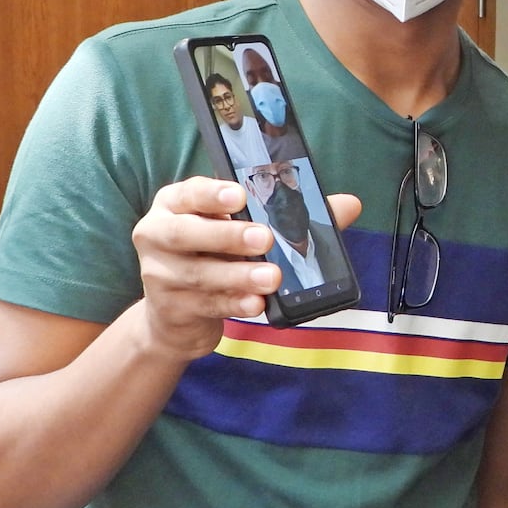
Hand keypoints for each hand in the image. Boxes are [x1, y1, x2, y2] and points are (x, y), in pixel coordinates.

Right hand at [130, 177, 360, 361]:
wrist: (176, 315)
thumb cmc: (218, 255)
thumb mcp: (244, 228)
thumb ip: (292, 214)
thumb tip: (349, 205)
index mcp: (176, 203)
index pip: (189, 192)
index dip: (213, 194)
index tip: (240, 195)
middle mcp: (159, 234)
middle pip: (186, 233)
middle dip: (228, 236)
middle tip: (265, 238)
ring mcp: (160, 274)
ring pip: (200, 274)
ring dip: (239, 275)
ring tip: (272, 277)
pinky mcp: (171, 308)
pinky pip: (206, 305)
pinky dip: (235, 304)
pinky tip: (258, 305)